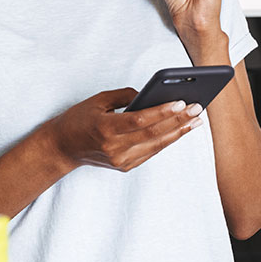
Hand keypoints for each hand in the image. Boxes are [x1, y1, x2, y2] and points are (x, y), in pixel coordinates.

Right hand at [47, 88, 203, 171]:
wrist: (63, 147)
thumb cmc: (79, 119)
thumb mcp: (98, 100)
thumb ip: (125, 96)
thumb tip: (152, 94)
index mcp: (105, 129)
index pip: (139, 120)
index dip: (162, 112)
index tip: (181, 102)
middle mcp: (114, 148)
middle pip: (153, 134)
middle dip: (178, 121)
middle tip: (197, 109)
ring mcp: (121, 160)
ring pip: (156, 146)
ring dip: (179, 132)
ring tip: (197, 120)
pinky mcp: (126, 166)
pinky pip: (151, 152)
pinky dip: (167, 140)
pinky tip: (181, 130)